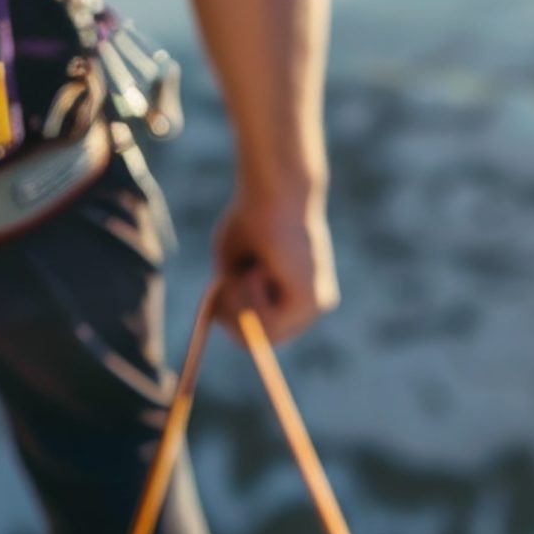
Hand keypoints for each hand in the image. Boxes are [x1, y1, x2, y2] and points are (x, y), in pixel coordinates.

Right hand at [212, 185, 336, 344]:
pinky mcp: (313, 302)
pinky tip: (262, 269)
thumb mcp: (232, 261)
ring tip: (245, 269)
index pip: (265, 332)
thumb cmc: (252, 217)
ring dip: (241, 303)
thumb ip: (228, 291)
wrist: (276, 192)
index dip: (234, 324)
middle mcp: (313, 304)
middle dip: (233, 322)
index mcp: (300, 294)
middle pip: (264, 342)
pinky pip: (268, 323)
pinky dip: (251, 297)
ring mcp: (317, 305)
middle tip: (223, 290)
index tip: (217, 304)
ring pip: (263, 334)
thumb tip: (216, 317)